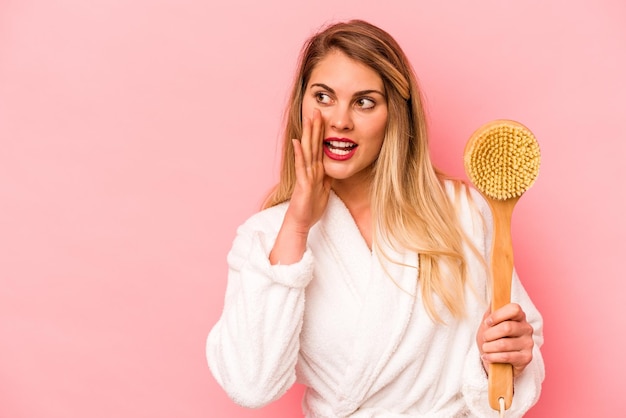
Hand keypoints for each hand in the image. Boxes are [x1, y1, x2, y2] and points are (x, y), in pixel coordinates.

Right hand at [285, 109, 331, 233]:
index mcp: (316, 170)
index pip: (320, 147)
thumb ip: (326, 177)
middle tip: (316, 109)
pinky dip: (300, 153)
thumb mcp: (324, 189)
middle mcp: (310, 169)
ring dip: (308, 134)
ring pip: (308, 151)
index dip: (322, 132)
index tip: (324, 117)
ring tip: (308, 119)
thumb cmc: (311, 207)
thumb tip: (332, 167)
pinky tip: (298, 142)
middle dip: (315, 127)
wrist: (301, 221)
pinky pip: (302, 166)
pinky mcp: (303, 183)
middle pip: (313, 144)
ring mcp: (305, 175)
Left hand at [476, 303, 533, 376]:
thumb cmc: (492, 339)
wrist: (496, 361)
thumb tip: (493, 300)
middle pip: (507, 327)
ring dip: (489, 347)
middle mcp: (526, 328)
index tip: (488, 322)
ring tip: (485, 348)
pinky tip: (487, 356)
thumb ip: (490, 313)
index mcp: (519, 316)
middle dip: (489, 334)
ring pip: (504, 344)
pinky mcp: (526, 357)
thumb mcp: (488, 325)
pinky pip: (506, 356)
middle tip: (485, 338)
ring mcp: (528, 343)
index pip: (514, 308)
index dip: (498, 315)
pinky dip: (492, 357)